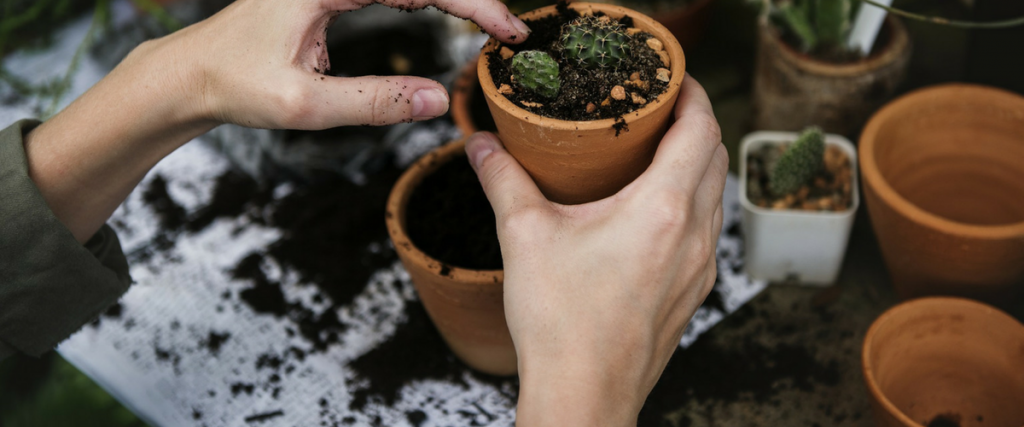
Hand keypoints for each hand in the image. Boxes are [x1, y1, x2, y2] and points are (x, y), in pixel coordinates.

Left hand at [24, 0, 528, 241]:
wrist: (193, 74)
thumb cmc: (236, 84)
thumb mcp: (305, 104)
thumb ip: (373, 102)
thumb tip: (437, 100)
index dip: (470, 3)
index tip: (507, 29)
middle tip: (511, 32)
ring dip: (453, 0)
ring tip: (492, 27)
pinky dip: (427, 0)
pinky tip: (452, 15)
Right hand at [465, 76, 726, 426]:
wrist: (584, 395)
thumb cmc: (561, 323)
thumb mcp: (524, 237)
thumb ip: (503, 180)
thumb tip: (481, 145)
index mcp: (662, 210)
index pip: (702, 130)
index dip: (694, 95)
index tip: (673, 81)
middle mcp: (695, 236)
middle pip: (716, 158)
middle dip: (695, 125)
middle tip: (658, 111)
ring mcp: (700, 268)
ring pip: (715, 197)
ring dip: (696, 166)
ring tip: (654, 156)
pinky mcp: (693, 293)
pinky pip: (707, 232)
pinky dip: (691, 206)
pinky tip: (652, 214)